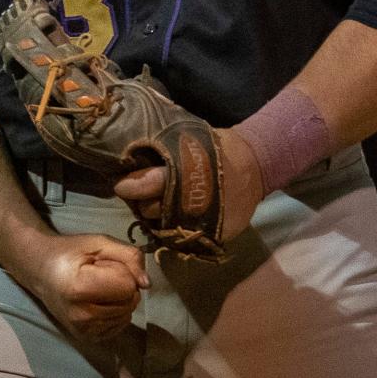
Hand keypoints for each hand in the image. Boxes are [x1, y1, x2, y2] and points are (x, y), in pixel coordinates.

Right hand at [29, 232, 149, 341]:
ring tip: (97, 287)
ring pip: (127, 315)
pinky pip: (120, 325)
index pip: (128, 286)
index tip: (101, 264)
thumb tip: (147, 284)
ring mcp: (84, 330)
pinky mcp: (88, 338)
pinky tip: (99, 300)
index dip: (122, 270)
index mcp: (80, 288)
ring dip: (120, 299)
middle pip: (130, 302)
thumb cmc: (70, 253)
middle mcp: (81, 316)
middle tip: (99, 274)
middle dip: (123, 285)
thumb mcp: (99, 243)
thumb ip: (129, 256)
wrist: (42, 271)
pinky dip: (116, 311)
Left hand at [113, 125, 264, 242]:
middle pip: (152, 210)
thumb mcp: (192, 140)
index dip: (132, 186)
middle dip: (141, 203)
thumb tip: (132, 152)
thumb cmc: (219, 148)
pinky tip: (174, 217)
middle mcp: (192, 202)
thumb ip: (165, 152)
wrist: (256, 165)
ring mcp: (204, 222)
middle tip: (137, 195)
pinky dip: (175, 229)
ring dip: (156, 218)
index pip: (150, 183)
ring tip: (156, 206)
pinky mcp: (215, 236)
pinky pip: (184, 237)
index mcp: (185, 173)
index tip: (120, 185)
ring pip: (164, 228)